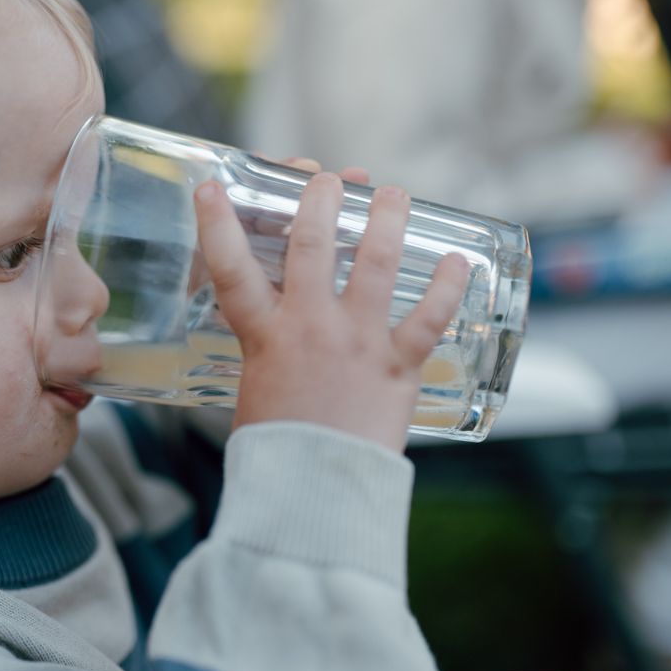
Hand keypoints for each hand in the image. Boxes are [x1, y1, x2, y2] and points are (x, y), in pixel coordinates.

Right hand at [193, 170, 469, 452]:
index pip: (230, 268)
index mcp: (265, 336)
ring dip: (386, 221)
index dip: (217, 223)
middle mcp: (310, 326)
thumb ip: (267, 359)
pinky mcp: (398, 366)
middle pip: (313, 244)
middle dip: (320, 200)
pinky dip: (448, 288)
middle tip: (328, 178)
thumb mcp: (255, 392)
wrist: (316, 492)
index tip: (212, 186)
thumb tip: (277, 347)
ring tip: (393, 194)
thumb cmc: (277, 454)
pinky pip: (429, 318)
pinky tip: (459, 262)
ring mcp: (358, 341)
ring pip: (376, 264)